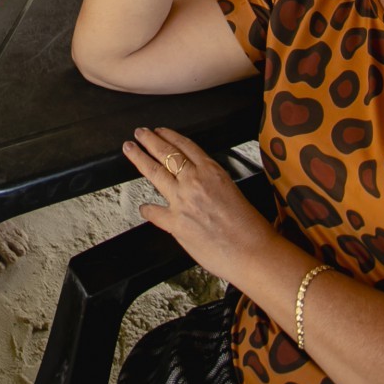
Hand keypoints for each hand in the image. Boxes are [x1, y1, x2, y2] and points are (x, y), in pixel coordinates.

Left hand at [123, 127, 281, 288]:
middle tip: (140, 133)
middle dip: (149, 140)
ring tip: (130, 150)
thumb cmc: (250, 228)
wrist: (252, 252)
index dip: (170, 136)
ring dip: (139, 158)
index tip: (161, 131)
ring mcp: (183, 201)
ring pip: (155, 171)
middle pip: (167, 153)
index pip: (186, 146)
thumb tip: (197, 187)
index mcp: (213, 172)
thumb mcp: (233, 192)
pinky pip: (154, 212)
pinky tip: (143, 207)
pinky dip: (147, 209)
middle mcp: (195, 182)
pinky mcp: (176, 223)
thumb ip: (211, 185)